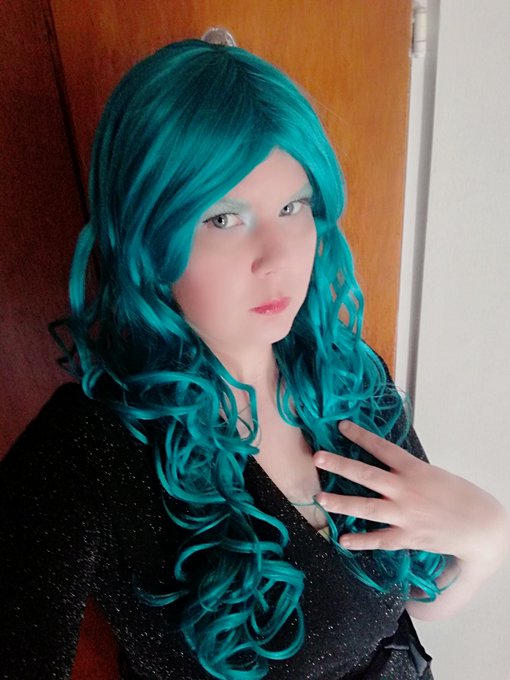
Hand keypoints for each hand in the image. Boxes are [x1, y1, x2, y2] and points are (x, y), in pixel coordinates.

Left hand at [313, 420, 509, 566]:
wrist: (483, 526)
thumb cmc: (460, 497)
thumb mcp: (433, 474)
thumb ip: (408, 472)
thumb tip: (387, 466)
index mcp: (414, 469)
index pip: (382, 448)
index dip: (360, 436)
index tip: (341, 425)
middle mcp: (406, 490)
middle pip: (366, 475)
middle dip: (340, 465)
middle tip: (318, 457)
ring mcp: (405, 514)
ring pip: (366, 507)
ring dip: (341, 503)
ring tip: (320, 498)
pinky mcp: (409, 537)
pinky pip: (380, 539)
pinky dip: (360, 541)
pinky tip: (342, 540)